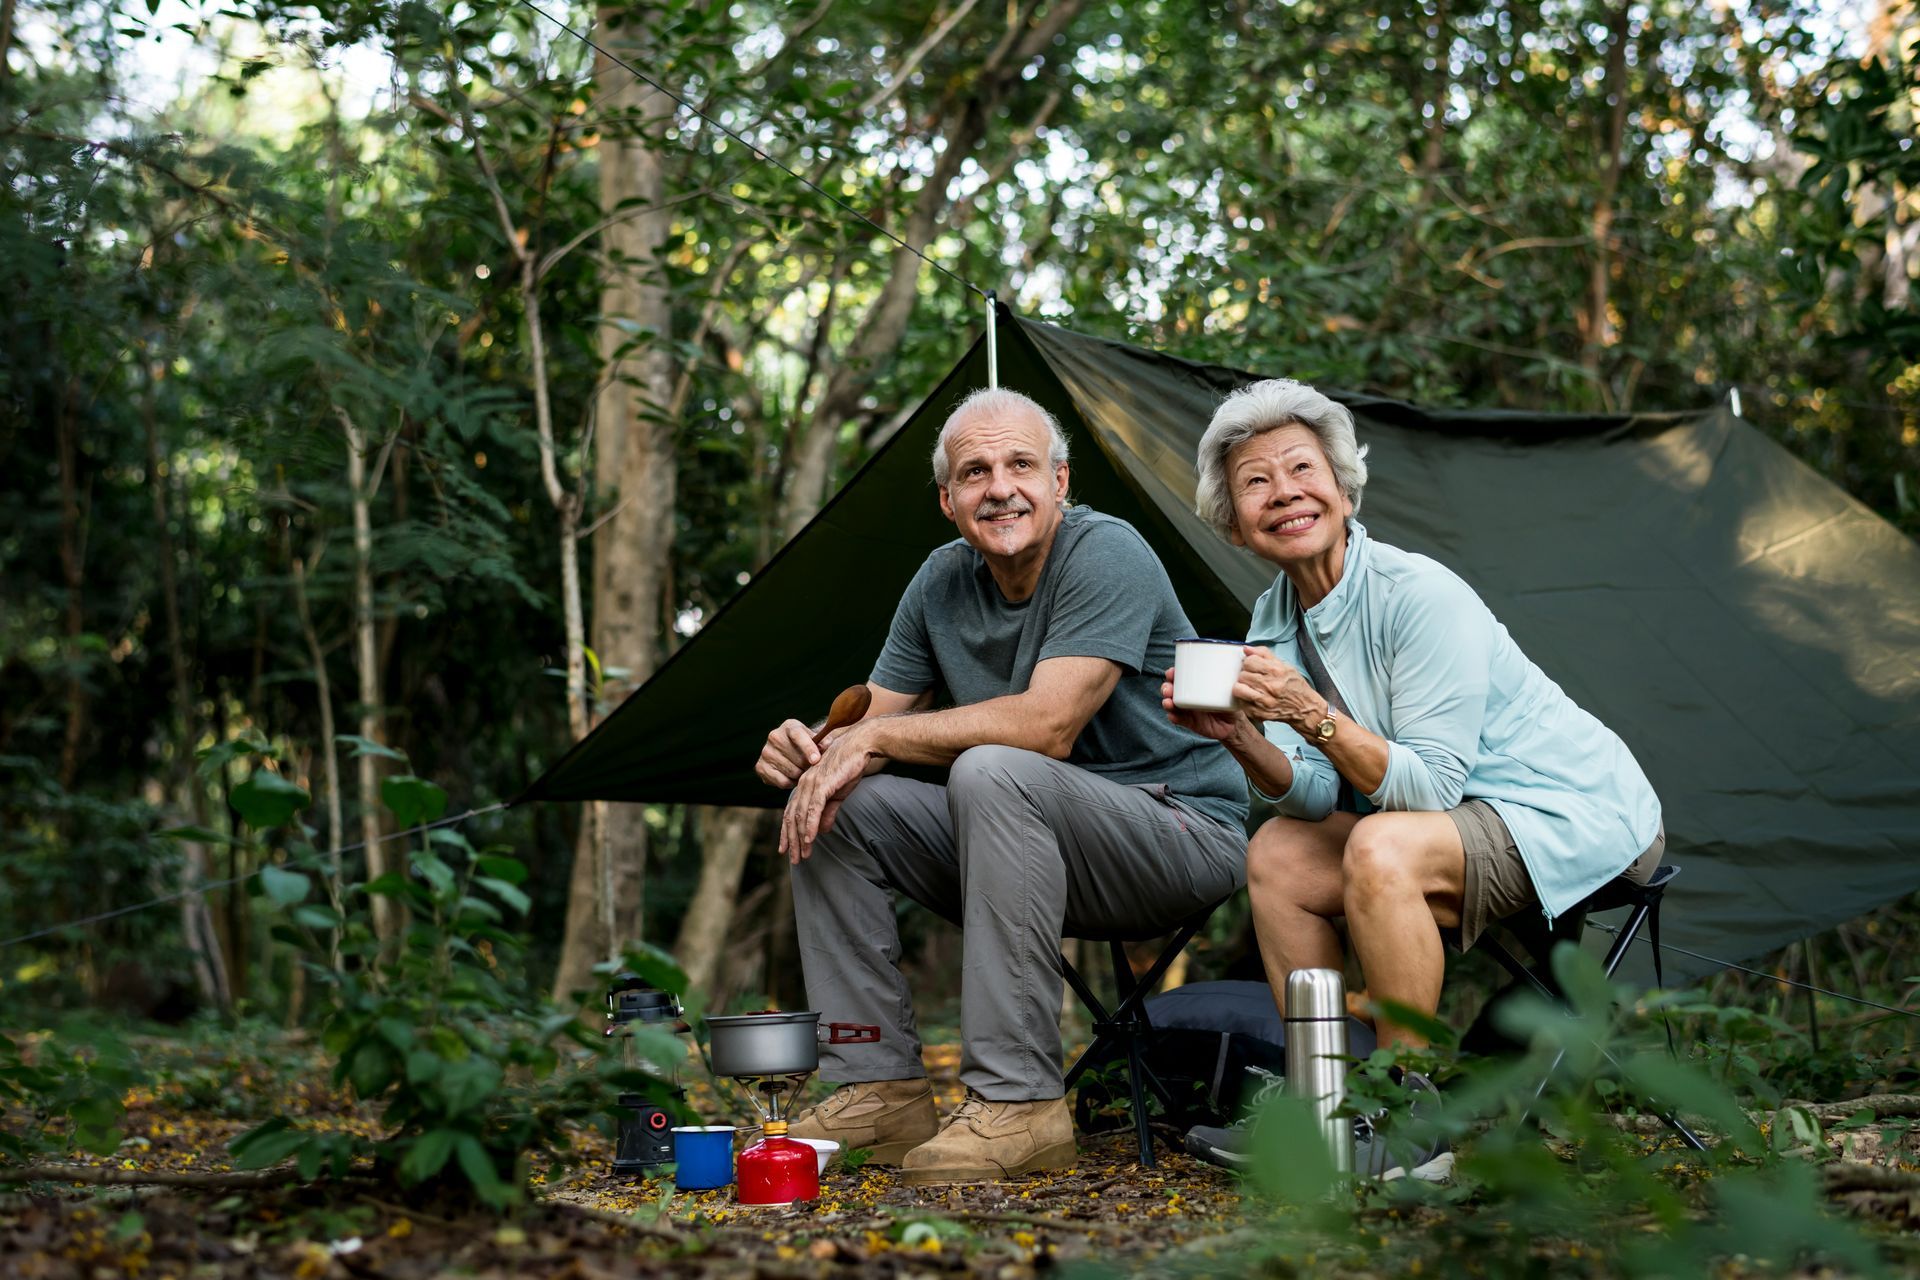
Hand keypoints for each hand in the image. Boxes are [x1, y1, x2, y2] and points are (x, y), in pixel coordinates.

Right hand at [756, 718, 821, 788]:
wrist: (791, 753)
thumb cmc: (809, 746)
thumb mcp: (817, 739)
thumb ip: (824, 742)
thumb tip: (826, 745)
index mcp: (790, 726)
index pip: (798, 735)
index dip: (808, 748)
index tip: (816, 760)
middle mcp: (774, 736)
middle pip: (797, 758)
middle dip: (809, 766)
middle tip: (814, 768)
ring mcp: (766, 752)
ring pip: (791, 771)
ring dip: (801, 775)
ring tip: (804, 772)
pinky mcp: (760, 767)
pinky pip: (782, 781)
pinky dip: (791, 783)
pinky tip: (794, 777)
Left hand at [780, 728, 873, 861]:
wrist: (860, 746)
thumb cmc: (850, 766)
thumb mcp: (838, 794)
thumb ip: (829, 812)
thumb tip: (824, 830)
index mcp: (805, 786)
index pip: (791, 812)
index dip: (787, 832)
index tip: (786, 849)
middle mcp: (803, 785)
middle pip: (792, 817)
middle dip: (792, 841)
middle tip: (794, 860)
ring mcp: (811, 784)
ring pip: (801, 816)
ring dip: (801, 838)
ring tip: (802, 855)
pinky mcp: (822, 784)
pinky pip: (813, 809)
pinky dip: (810, 825)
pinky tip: (809, 839)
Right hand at [1160, 667, 1240, 741]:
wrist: (1234, 724)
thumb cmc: (1232, 701)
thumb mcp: (1232, 687)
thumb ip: (1233, 676)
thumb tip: (1240, 658)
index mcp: (1195, 685)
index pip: (1180, 677)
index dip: (1172, 674)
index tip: (1172, 672)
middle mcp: (1188, 696)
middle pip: (1172, 690)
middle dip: (1166, 687)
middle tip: (1169, 689)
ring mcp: (1187, 710)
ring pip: (1172, 704)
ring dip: (1167, 702)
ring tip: (1168, 702)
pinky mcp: (1190, 722)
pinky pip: (1179, 719)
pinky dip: (1174, 717)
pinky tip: (1172, 715)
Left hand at [1232, 646, 1326, 732]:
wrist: (1304, 708)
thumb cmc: (1294, 686)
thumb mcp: (1284, 665)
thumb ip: (1264, 654)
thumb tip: (1246, 649)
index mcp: (1276, 671)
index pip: (1249, 662)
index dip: (1249, 663)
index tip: (1253, 666)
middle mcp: (1270, 686)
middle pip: (1243, 675)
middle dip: (1246, 675)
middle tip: (1253, 678)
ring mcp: (1264, 702)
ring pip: (1238, 689)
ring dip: (1242, 686)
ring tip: (1250, 687)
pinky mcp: (1259, 713)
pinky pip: (1241, 703)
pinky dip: (1244, 699)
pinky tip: (1253, 697)